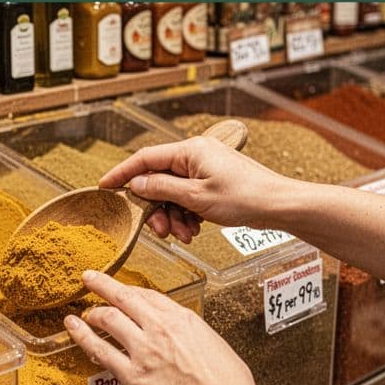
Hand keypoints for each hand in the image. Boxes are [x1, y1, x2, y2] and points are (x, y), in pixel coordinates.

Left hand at [64, 271, 266, 384]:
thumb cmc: (227, 381)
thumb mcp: (211, 341)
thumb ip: (187, 333)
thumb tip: (177, 337)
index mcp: (181, 318)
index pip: (147, 295)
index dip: (128, 289)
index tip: (119, 288)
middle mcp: (159, 328)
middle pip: (122, 298)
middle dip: (102, 285)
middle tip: (90, 280)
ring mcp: (143, 350)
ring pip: (107, 319)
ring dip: (91, 313)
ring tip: (82, 313)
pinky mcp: (132, 375)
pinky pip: (100, 351)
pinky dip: (82, 336)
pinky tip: (74, 329)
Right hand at [99, 137, 293, 242]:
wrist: (278, 205)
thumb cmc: (244, 197)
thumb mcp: (195, 197)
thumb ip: (162, 189)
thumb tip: (137, 184)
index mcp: (189, 151)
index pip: (145, 158)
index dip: (122, 173)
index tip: (106, 186)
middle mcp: (196, 154)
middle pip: (159, 179)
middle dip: (157, 207)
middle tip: (160, 229)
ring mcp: (205, 167)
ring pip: (174, 191)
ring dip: (173, 215)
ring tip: (185, 233)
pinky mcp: (213, 180)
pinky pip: (188, 195)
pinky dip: (187, 213)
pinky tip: (195, 228)